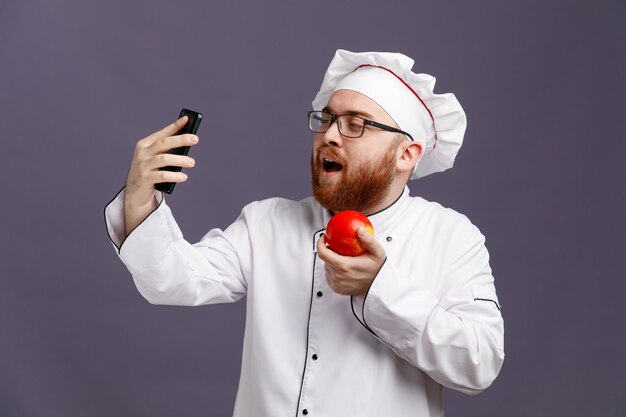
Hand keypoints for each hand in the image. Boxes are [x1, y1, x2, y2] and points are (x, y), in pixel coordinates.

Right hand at [124, 116, 198, 234]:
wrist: (135, 192)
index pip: (162, 133)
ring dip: (180, 160)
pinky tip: (184, 177)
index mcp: (145, 144)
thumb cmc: (149, 172)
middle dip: (180, 139)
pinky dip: (175, 176)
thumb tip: (187, 140)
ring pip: (164, 159)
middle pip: (163, 143)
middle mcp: (142, 153)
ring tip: (192, 162)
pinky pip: (162, 175)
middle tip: (195, 139)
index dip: (175, 126)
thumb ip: (167, 149)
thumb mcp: (155, 158)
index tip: (187, 119)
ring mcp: (142, 165)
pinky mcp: (145, 178)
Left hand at [317, 228, 386, 295]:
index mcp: (344, 266)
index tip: (325, 238)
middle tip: (339, 248)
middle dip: (329, 251)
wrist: (379, 285)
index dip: (320, 243)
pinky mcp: (337, 288)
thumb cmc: (377, 270)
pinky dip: (333, 270)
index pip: (322, 253)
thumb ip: (369, 240)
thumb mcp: (377, 252)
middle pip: (325, 259)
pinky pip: (329, 275)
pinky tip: (342, 268)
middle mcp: (338, 275)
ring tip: (343, 258)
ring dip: (331, 261)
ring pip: (327, 267)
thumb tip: (360, 231)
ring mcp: (337, 283)